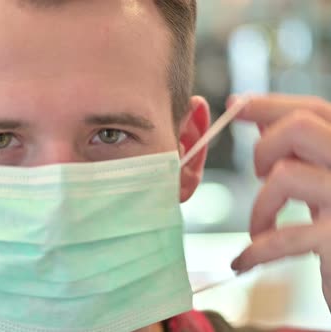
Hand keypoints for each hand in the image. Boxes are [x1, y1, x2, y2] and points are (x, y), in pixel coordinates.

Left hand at [229, 94, 330, 309]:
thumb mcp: (326, 186)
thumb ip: (302, 153)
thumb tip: (262, 119)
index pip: (317, 110)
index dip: (270, 105)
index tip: (236, 106)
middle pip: (301, 126)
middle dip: (264, 148)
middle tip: (259, 176)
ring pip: (285, 175)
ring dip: (260, 206)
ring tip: (259, 228)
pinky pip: (283, 237)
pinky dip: (255, 251)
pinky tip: (243, 261)